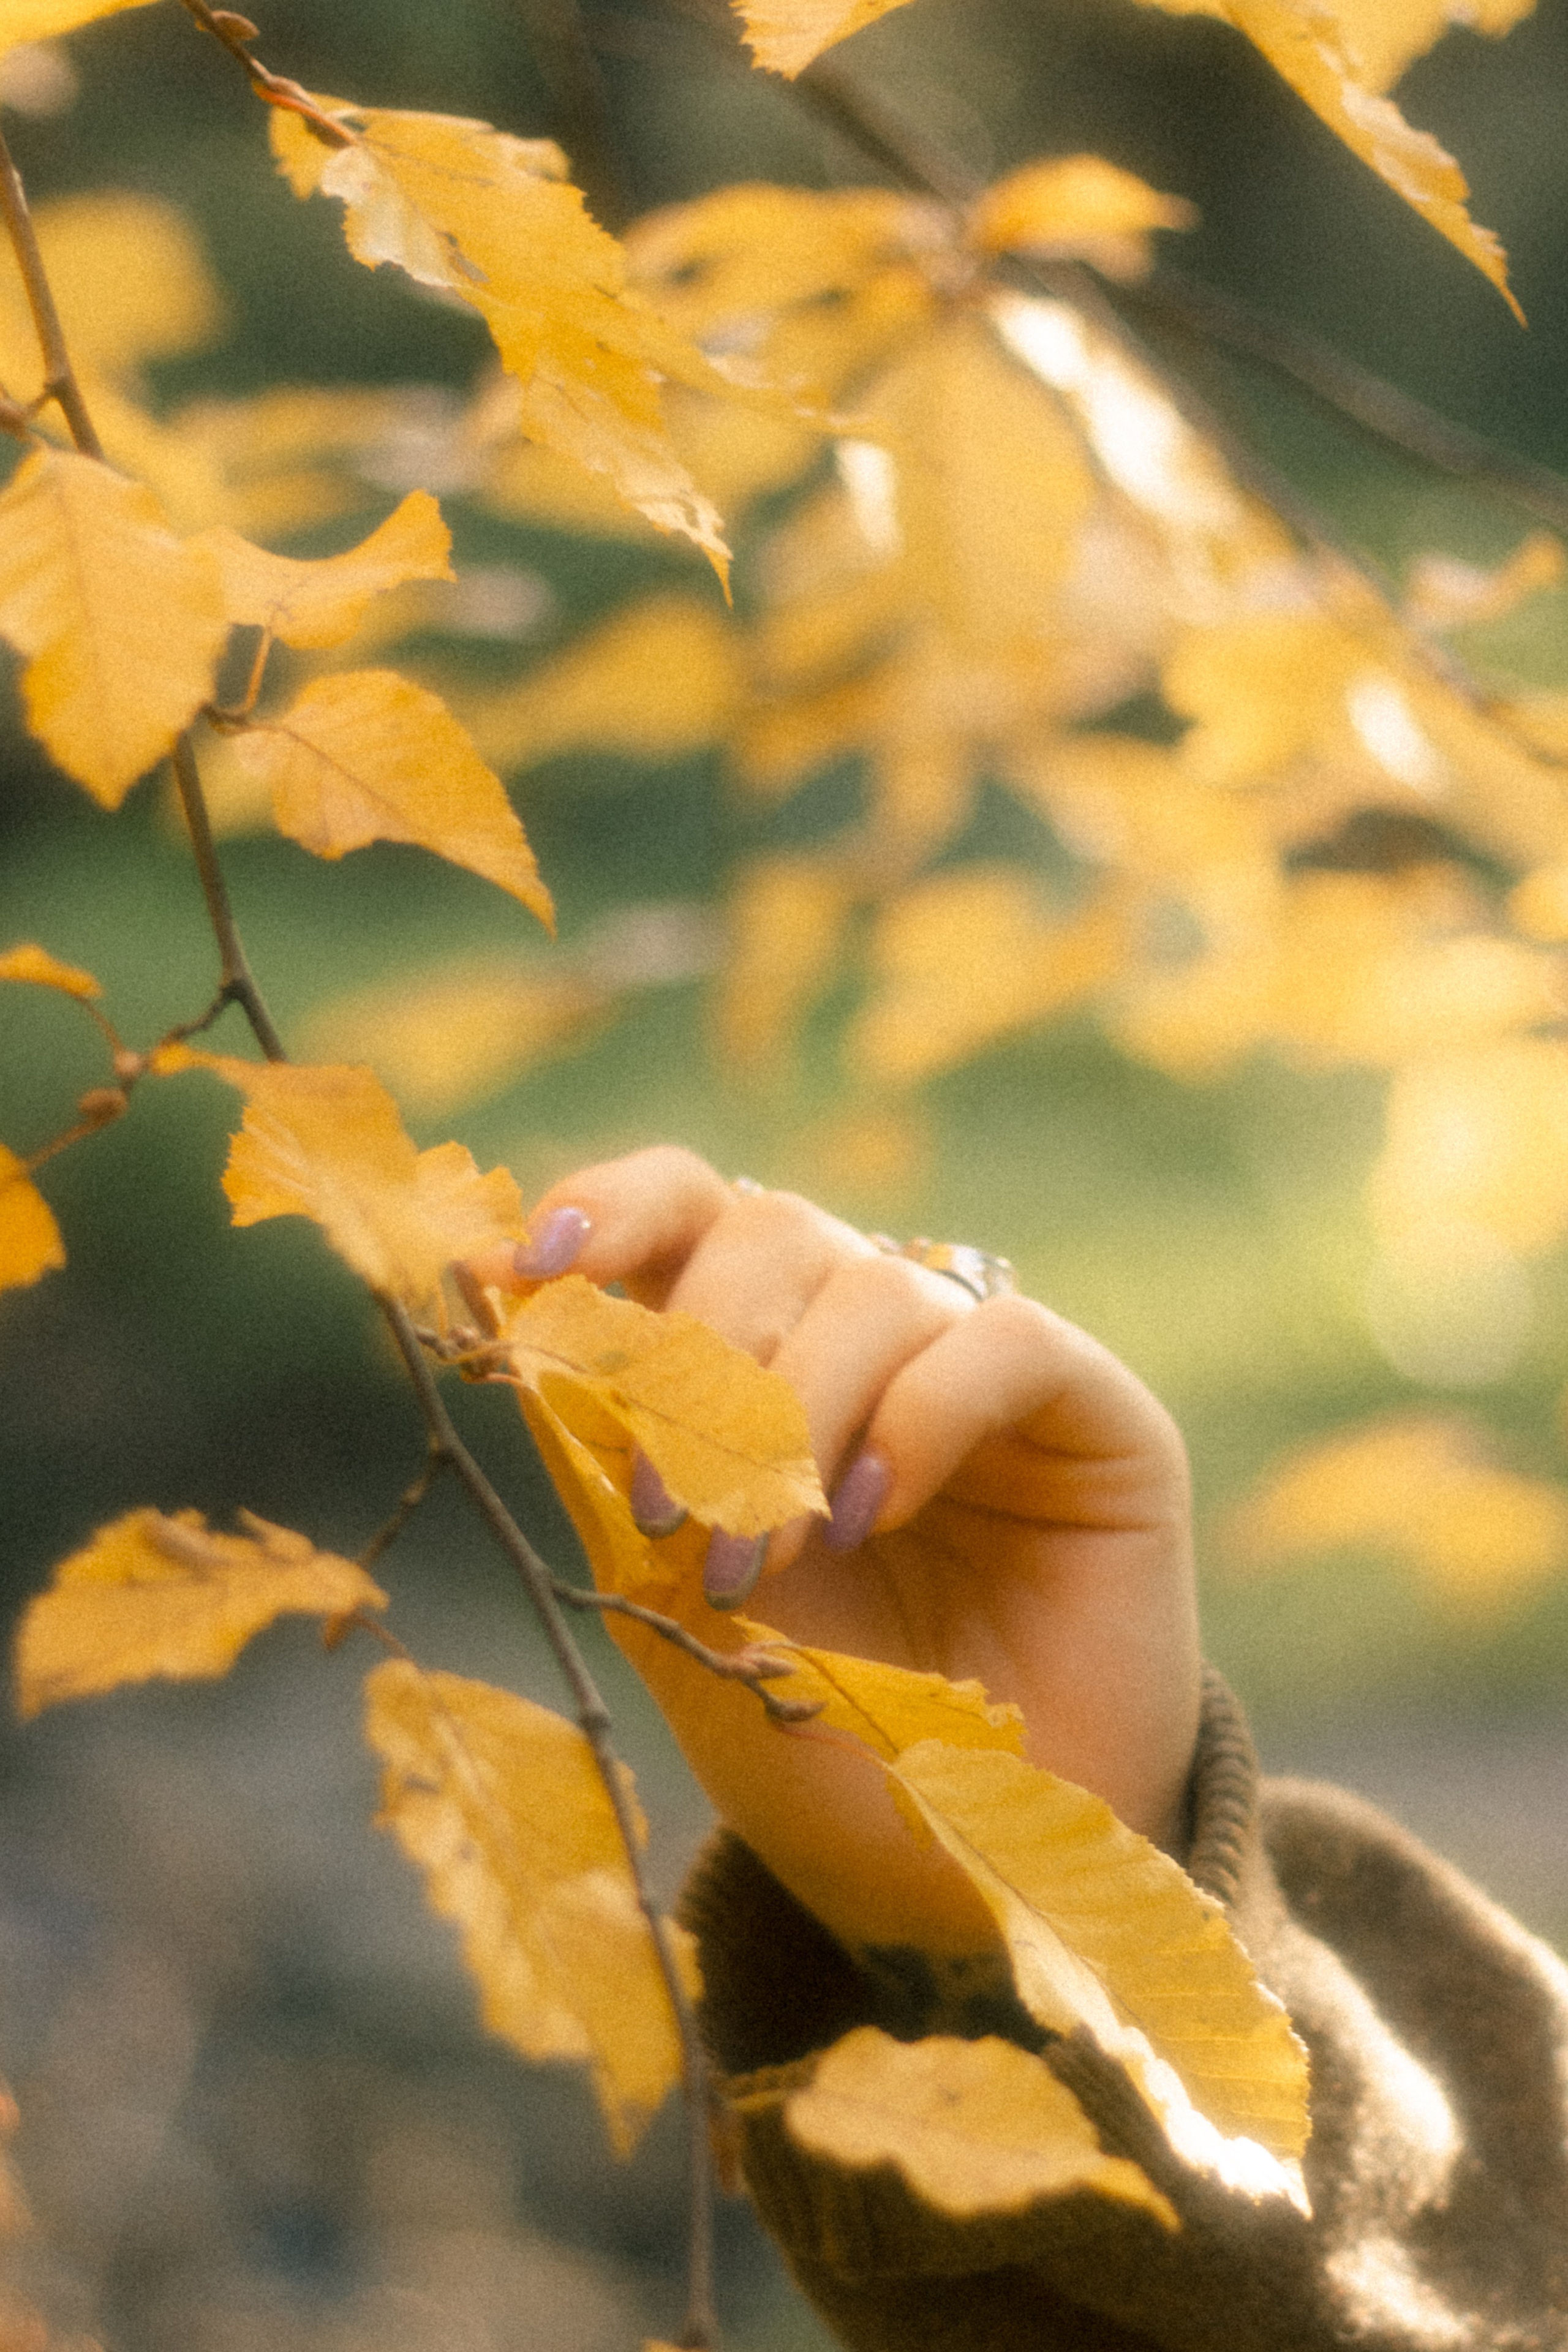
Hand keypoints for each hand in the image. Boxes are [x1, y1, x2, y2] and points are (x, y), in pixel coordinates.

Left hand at [497, 1148, 1200, 1952]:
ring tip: (763, 1559)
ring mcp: (983, 1372)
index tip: (525, 1265)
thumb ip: (606, 1457)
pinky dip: (920, 1414)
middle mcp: (869, 1341)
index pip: (686, 1211)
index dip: (608, 1208)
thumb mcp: (669, 1600)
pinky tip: (876, 1515)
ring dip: (795, 1412)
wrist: (970, 1871)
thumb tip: (504, 1311)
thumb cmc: (814, 1740)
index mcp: (760, 1361)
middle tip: (669, 1507)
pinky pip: (1005, 1339)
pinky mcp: (1098, 1416)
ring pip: (876, 1283)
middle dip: (701, 1350)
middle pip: (771, 1225)